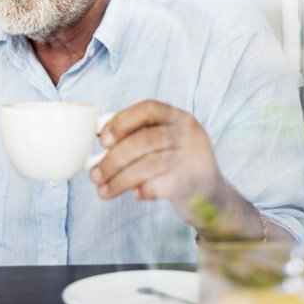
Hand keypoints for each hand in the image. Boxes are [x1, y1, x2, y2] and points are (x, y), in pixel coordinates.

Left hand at [90, 100, 223, 224]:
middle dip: (114, 159)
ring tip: (103, 191)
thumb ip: (133, 138)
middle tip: (95, 175)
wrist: (209, 194)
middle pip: (146, 139)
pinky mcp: (198, 180)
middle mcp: (189, 131)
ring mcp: (196, 155)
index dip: (122, 121)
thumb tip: (97, 140)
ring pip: (151, 164)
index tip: (102, 141)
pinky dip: (144, 190)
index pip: (148, 109)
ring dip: (122, 180)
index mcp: (177, 116)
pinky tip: (135, 195)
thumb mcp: (158, 144)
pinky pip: (164, 184)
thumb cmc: (173, 165)